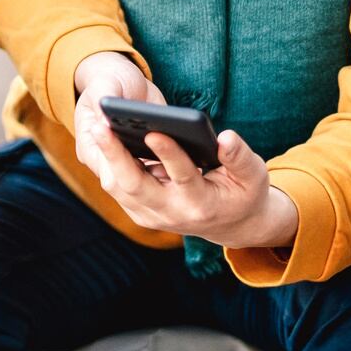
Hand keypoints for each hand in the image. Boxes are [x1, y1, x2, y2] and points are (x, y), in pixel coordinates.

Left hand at [70, 53, 296, 248]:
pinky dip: (108, 163)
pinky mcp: (140, 212)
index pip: (182, 177)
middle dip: (115, 156)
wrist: (231, 224)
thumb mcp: (253, 176)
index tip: (154, 131)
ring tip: (97, 126)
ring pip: (119, 188)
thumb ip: (240, 157)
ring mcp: (152, 216)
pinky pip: (118, 187)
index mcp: (201, 204)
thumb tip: (225, 137)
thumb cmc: (243, 193)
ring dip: (105, 158)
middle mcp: (171, 214)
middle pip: (135, 186)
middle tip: (101, 126)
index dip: (169, 155)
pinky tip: (104, 136)